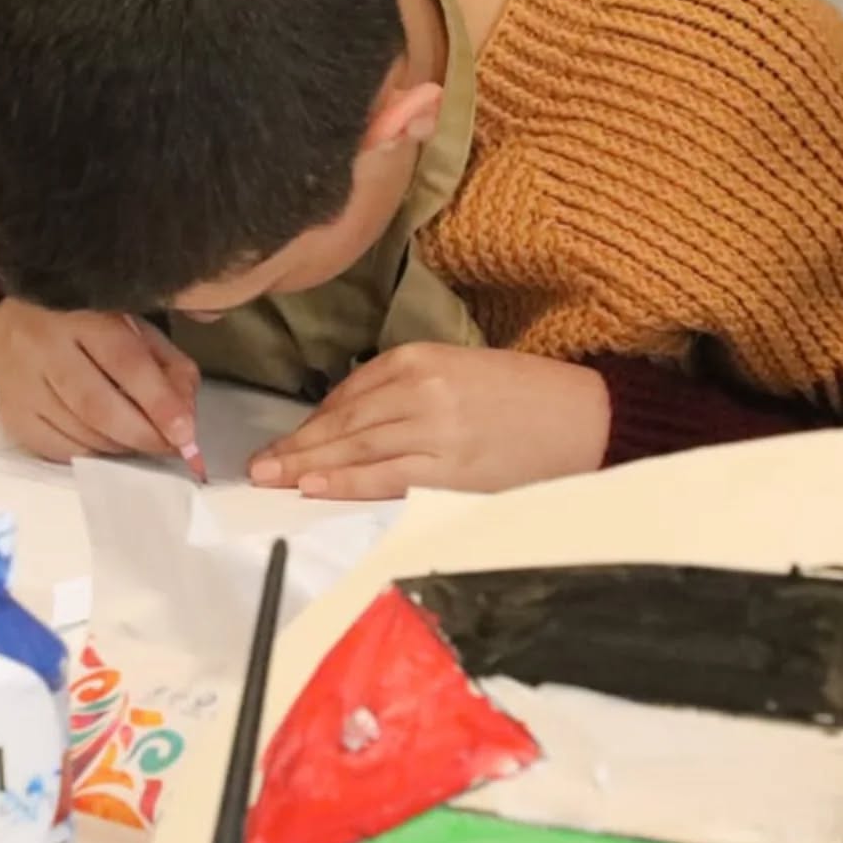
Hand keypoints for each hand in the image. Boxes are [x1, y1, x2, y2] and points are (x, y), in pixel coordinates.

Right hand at [0, 300, 200, 463]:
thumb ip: (168, 366)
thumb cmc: (85, 327)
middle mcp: (45, 346)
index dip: (159, 401)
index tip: (186, 433)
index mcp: (82, 314)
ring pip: (79, 431)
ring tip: (140, 441)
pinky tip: (105, 444)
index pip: (126, 362)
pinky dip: (91, 454)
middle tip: (170, 447)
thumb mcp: (133, 327)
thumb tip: (186, 416)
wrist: (10, 326)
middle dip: (142, 435)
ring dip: (120, 447)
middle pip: (98, 405)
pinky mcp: (10, 413)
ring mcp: (21, 382)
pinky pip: (57, 449)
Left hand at [249, 345, 608, 498]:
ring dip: (308, 463)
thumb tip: (352, 422)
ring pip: (356, 447)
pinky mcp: (451, 469)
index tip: (287, 438)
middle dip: (296, 443)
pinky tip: (314, 485)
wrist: (586, 417)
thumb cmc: (523, 396)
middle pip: (344, 419)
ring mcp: (434, 430)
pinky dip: (345, 481)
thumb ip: (407, 389)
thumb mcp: (459, 370)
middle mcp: (421, 389)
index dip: (314, 419)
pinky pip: (385, 477)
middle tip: (256, 463)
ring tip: (270, 476)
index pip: (350, 390)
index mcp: (422, 357)